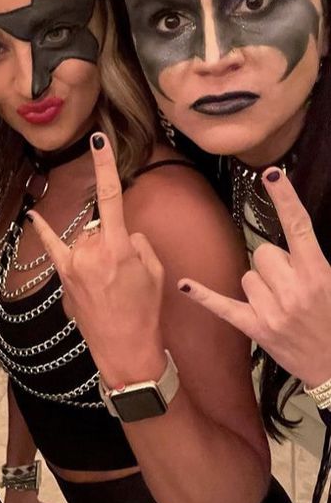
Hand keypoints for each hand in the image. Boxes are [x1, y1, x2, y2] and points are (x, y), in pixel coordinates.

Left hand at [27, 133, 164, 380]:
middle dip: (112, 240)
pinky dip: (43, 230)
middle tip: (123, 274)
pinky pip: (52, 247)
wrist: (125, 349)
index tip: (98, 139)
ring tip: (107, 284)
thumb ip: (137, 242)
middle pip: (100, 226)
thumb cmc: (145, 312)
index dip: (104, 164)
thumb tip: (122, 234)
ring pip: (85, 240)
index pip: (111, 195)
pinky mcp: (63, 278)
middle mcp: (90, 250)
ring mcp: (73, 264)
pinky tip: (33, 215)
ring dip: (95, 251)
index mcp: (118, 245)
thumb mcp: (155, 271)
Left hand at [179, 167, 330, 387]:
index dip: (285, 198)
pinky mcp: (256, 328)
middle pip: (264, 252)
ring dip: (260, 286)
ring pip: (247, 276)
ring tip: (281, 306)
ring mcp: (273, 309)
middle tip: (292, 287)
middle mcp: (295, 288)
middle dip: (274, 264)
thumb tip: (291, 240)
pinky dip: (204, 296)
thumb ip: (311, 261)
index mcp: (318, 273)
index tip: (271, 174)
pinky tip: (184, 284)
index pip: (299, 226)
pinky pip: (222, 305)